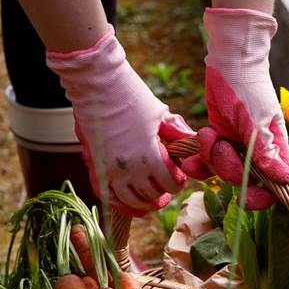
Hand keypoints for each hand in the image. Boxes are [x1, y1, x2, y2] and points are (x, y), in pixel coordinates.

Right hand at [46, 25, 194, 215]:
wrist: (96, 85)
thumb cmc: (131, 95)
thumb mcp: (160, 114)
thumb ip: (178, 133)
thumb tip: (193, 142)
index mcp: (150, 156)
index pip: (171, 184)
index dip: (178, 181)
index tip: (177, 174)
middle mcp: (130, 169)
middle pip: (153, 195)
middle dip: (163, 191)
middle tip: (165, 183)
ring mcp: (110, 171)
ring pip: (131, 202)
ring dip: (144, 202)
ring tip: (151, 197)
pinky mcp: (95, 168)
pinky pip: (108, 197)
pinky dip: (121, 203)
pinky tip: (130, 199)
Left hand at [180, 8, 288, 209]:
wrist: (231, 61)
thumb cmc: (249, 88)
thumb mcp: (257, 121)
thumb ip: (265, 151)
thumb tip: (283, 180)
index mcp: (275, 149)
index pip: (275, 185)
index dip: (261, 197)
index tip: (244, 196)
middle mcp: (258, 152)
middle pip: (244, 181)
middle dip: (227, 168)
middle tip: (220, 145)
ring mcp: (237, 147)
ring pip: (223, 172)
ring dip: (210, 160)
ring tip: (207, 136)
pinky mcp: (219, 139)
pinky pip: (207, 162)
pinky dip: (197, 162)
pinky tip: (189, 158)